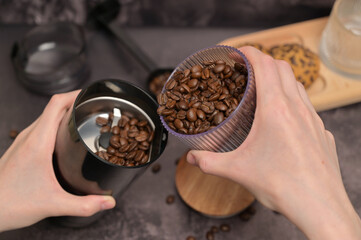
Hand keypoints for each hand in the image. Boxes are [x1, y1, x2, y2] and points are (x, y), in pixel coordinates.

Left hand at [0, 91, 115, 231]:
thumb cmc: (12, 204)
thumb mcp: (54, 205)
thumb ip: (85, 205)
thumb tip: (109, 202)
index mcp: (38, 142)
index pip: (56, 104)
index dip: (75, 94)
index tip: (92, 95)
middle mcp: (29, 136)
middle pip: (54, 106)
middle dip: (76, 102)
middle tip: (95, 108)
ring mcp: (23, 140)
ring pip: (46, 116)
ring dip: (65, 112)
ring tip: (85, 118)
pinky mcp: (21, 147)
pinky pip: (41, 126)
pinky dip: (56, 123)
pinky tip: (66, 136)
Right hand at [187, 47, 360, 238]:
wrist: (320, 206)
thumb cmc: (283, 186)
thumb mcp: (238, 171)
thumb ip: (208, 162)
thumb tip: (191, 158)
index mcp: (276, 109)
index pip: (264, 64)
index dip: (248, 52)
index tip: (235, 52)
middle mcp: (298, 108)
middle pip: (282, 67)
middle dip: (262, 61)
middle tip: (245, 70)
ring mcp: (313, 119)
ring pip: (297, 85)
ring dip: (279, 79)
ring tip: (262, 90)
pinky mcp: (321, 132)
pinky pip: (307, 105)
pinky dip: (292, 99)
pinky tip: (282, 118)